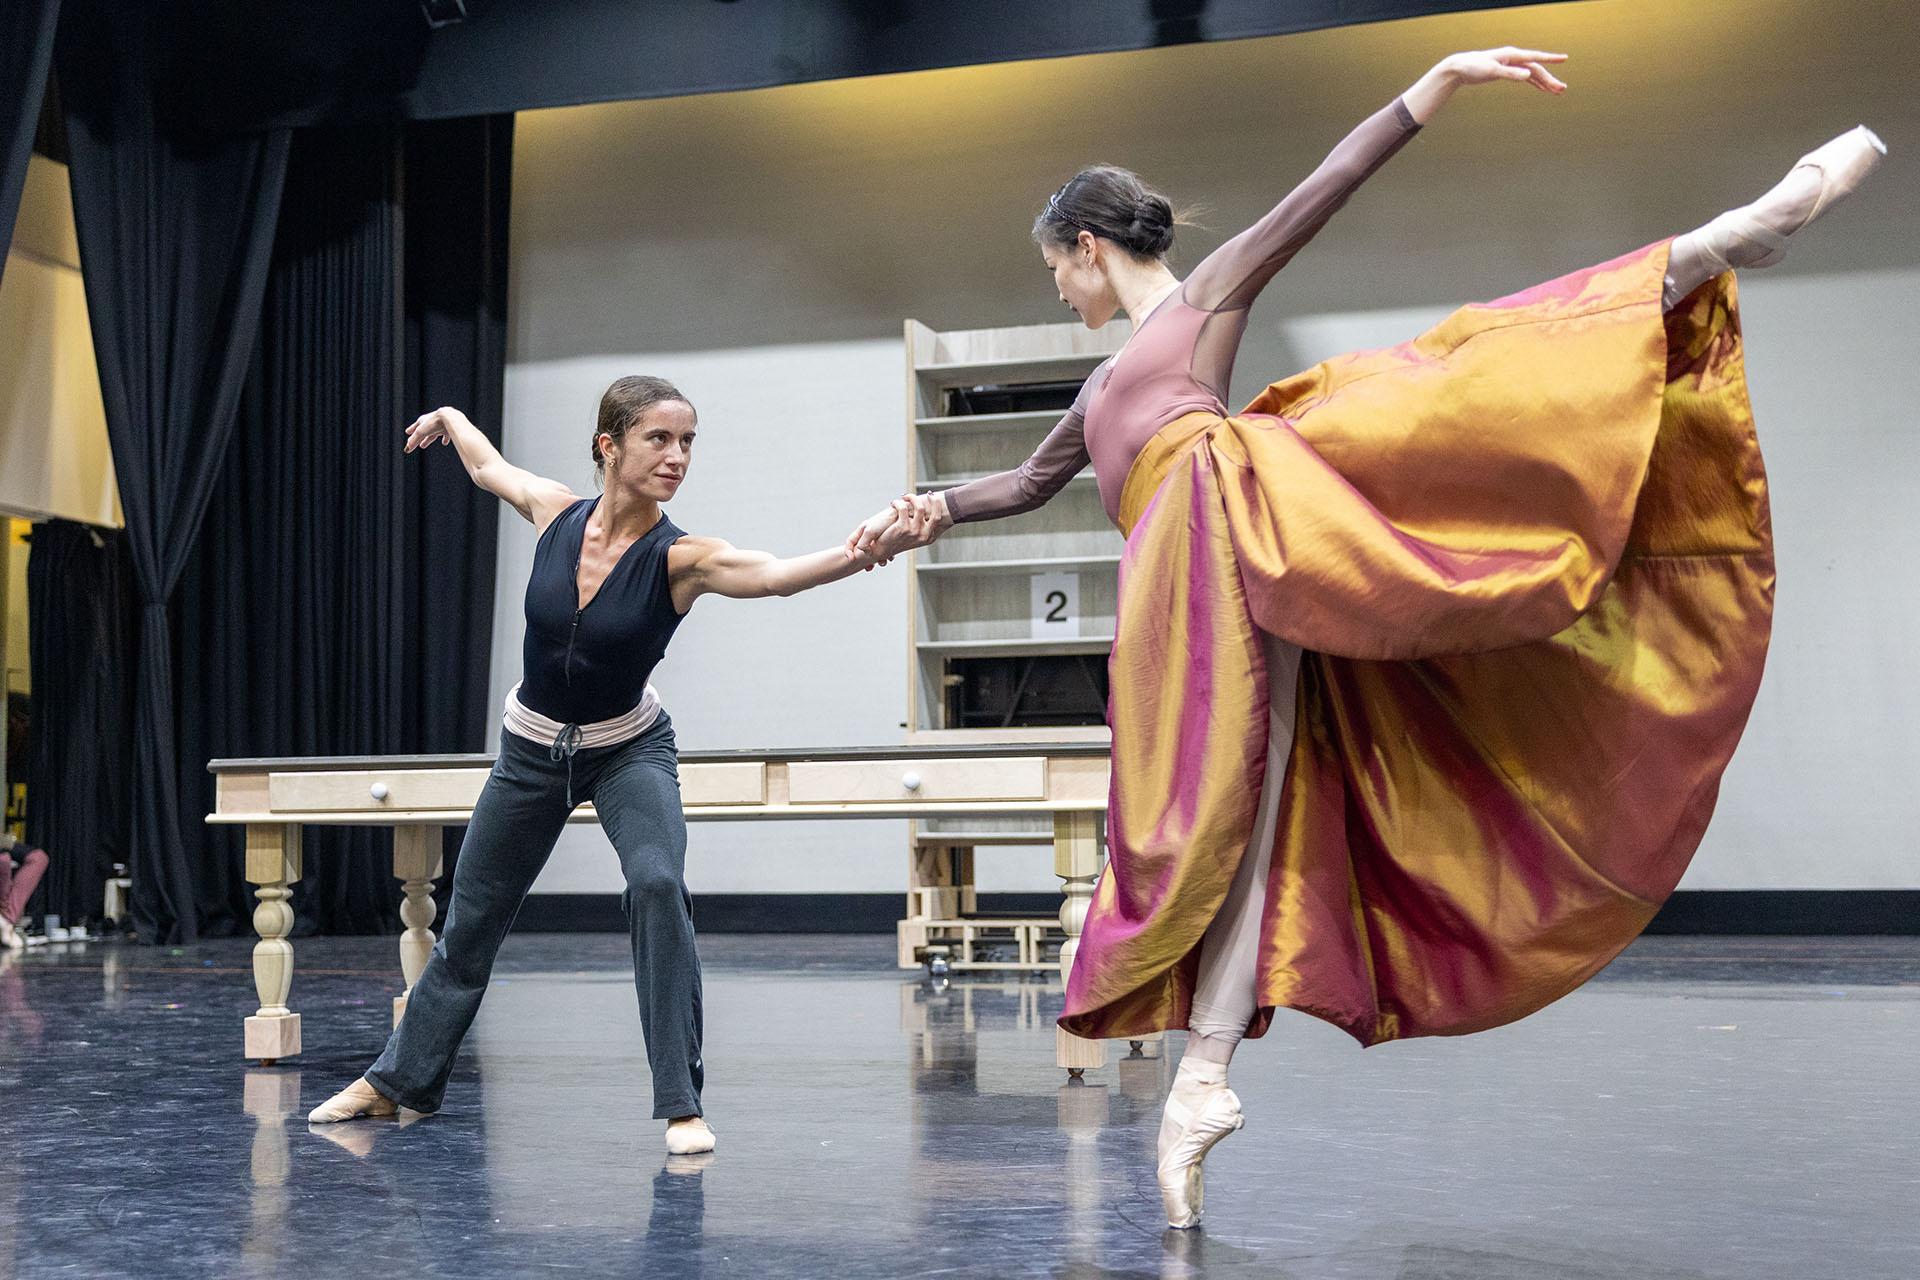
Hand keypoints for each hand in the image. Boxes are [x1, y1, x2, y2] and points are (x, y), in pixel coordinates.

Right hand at [403, 406, 468, 453]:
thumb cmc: (434, 423)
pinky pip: (446, 435)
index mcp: (423, 420)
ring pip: (433, 434)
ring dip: (428, 439)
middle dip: (419, 438)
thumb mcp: (421, 432)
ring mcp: (441, 425)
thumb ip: (413, 441)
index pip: (415, 427)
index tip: (407, 432)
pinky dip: (444, 439)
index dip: (411, 430)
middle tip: (415, 443)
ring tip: (423, 445)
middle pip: (424, 432)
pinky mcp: (449, 429)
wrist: (450, 418)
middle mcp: (432, 422)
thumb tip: (406, 450)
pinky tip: (444, 443)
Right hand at [845, 502, 900, 560]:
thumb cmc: (886, 520)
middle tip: (870, 568)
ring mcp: (878, 536)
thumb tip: (864, 554)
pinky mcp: (888, 538)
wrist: (904, 513)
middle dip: (865, 560)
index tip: (852, 560)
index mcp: (862, 530)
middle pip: (862, 549)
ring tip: (882, 562)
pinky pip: (884, 550)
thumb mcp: (870, 532)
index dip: (848, 552)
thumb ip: (863, 544)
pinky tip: (890, 558)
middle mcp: (869, 533)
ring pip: (874, 551)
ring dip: (876, 559)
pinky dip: (886, 556)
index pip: (850, 542)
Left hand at [871, 494, 942, 560]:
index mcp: (929, 537)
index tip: (934, 498)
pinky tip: (894, 503)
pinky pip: (903, 507)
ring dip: (912, 498)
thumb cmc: (898, 541)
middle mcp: (924, 535)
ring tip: (905, 497)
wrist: (883, 550)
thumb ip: (924, 527)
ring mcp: (914, 531)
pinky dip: (898, 502)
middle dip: (935, 501)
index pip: (940, 520)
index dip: (939, 507)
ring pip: (919, 507)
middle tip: (929, 494)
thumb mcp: (915, 537)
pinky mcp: (902, 527)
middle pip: (936, 514)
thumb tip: (932, 512)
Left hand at [1440, 47, 1568, 93]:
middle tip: (1562, 89)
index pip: (1535, 57)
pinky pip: (1526, 78)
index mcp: (1512, 55)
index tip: (1564, 58)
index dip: (1550, 58)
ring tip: (1558, 92)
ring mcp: (1512, 65)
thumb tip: (1528, 75)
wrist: (1460, 68)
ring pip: (1533, 74)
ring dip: (1545, 83)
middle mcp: (1515, 59)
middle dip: (1550, 79)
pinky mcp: (1508, 72)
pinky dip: (1535, 84)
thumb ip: (1511, 74)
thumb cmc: (1474, 67)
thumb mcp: (1492, 72)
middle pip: (1537, 69)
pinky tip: (1544, 89)